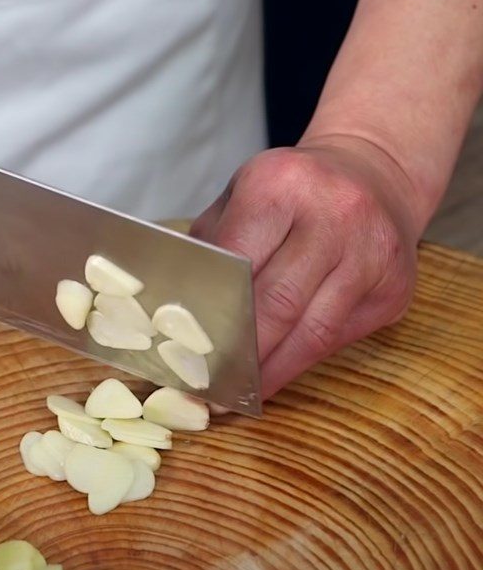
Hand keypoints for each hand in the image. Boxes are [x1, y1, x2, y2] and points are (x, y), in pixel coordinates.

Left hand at [191, 134, 419, 399]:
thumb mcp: (242, 195)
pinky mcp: (395, 287)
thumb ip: (212, 243)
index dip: (209, 311)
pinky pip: (339, 336)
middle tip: (207, 387)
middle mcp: (333, 214)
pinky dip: (301, 361)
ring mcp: (371, 252)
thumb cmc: (292, 190)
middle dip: (238, 353)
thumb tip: (174, 307)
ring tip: (236, 396)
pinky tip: (274, 376)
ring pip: (312, 331)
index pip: (235, 261)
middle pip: (275, 303)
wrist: (373, 174)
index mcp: (279, 185)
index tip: (183, 349)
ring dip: (270, 371)